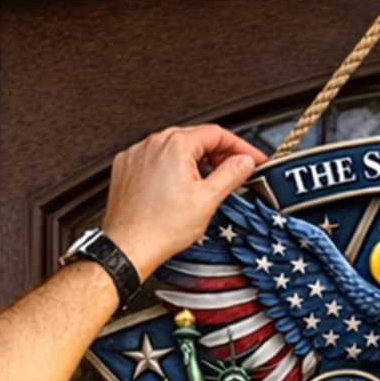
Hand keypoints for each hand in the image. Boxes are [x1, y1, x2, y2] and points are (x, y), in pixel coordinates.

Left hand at [102, 125, 266, 278]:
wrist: (129, 246)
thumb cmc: (161, 228)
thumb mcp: (207, 200)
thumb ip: (230, 175)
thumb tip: (245, 161)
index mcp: (176, 145)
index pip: (217, 133)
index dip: (241, 146)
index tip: (253, 158)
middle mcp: (154, 143)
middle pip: (195, 139)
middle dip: (218, 154)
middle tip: (234, 172)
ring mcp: (137, 154)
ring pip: (173, 149)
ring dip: (194, 161)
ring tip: (205, 184)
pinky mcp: (126, 167)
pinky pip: (154, 159)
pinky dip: (169, 168)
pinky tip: (177, 188)